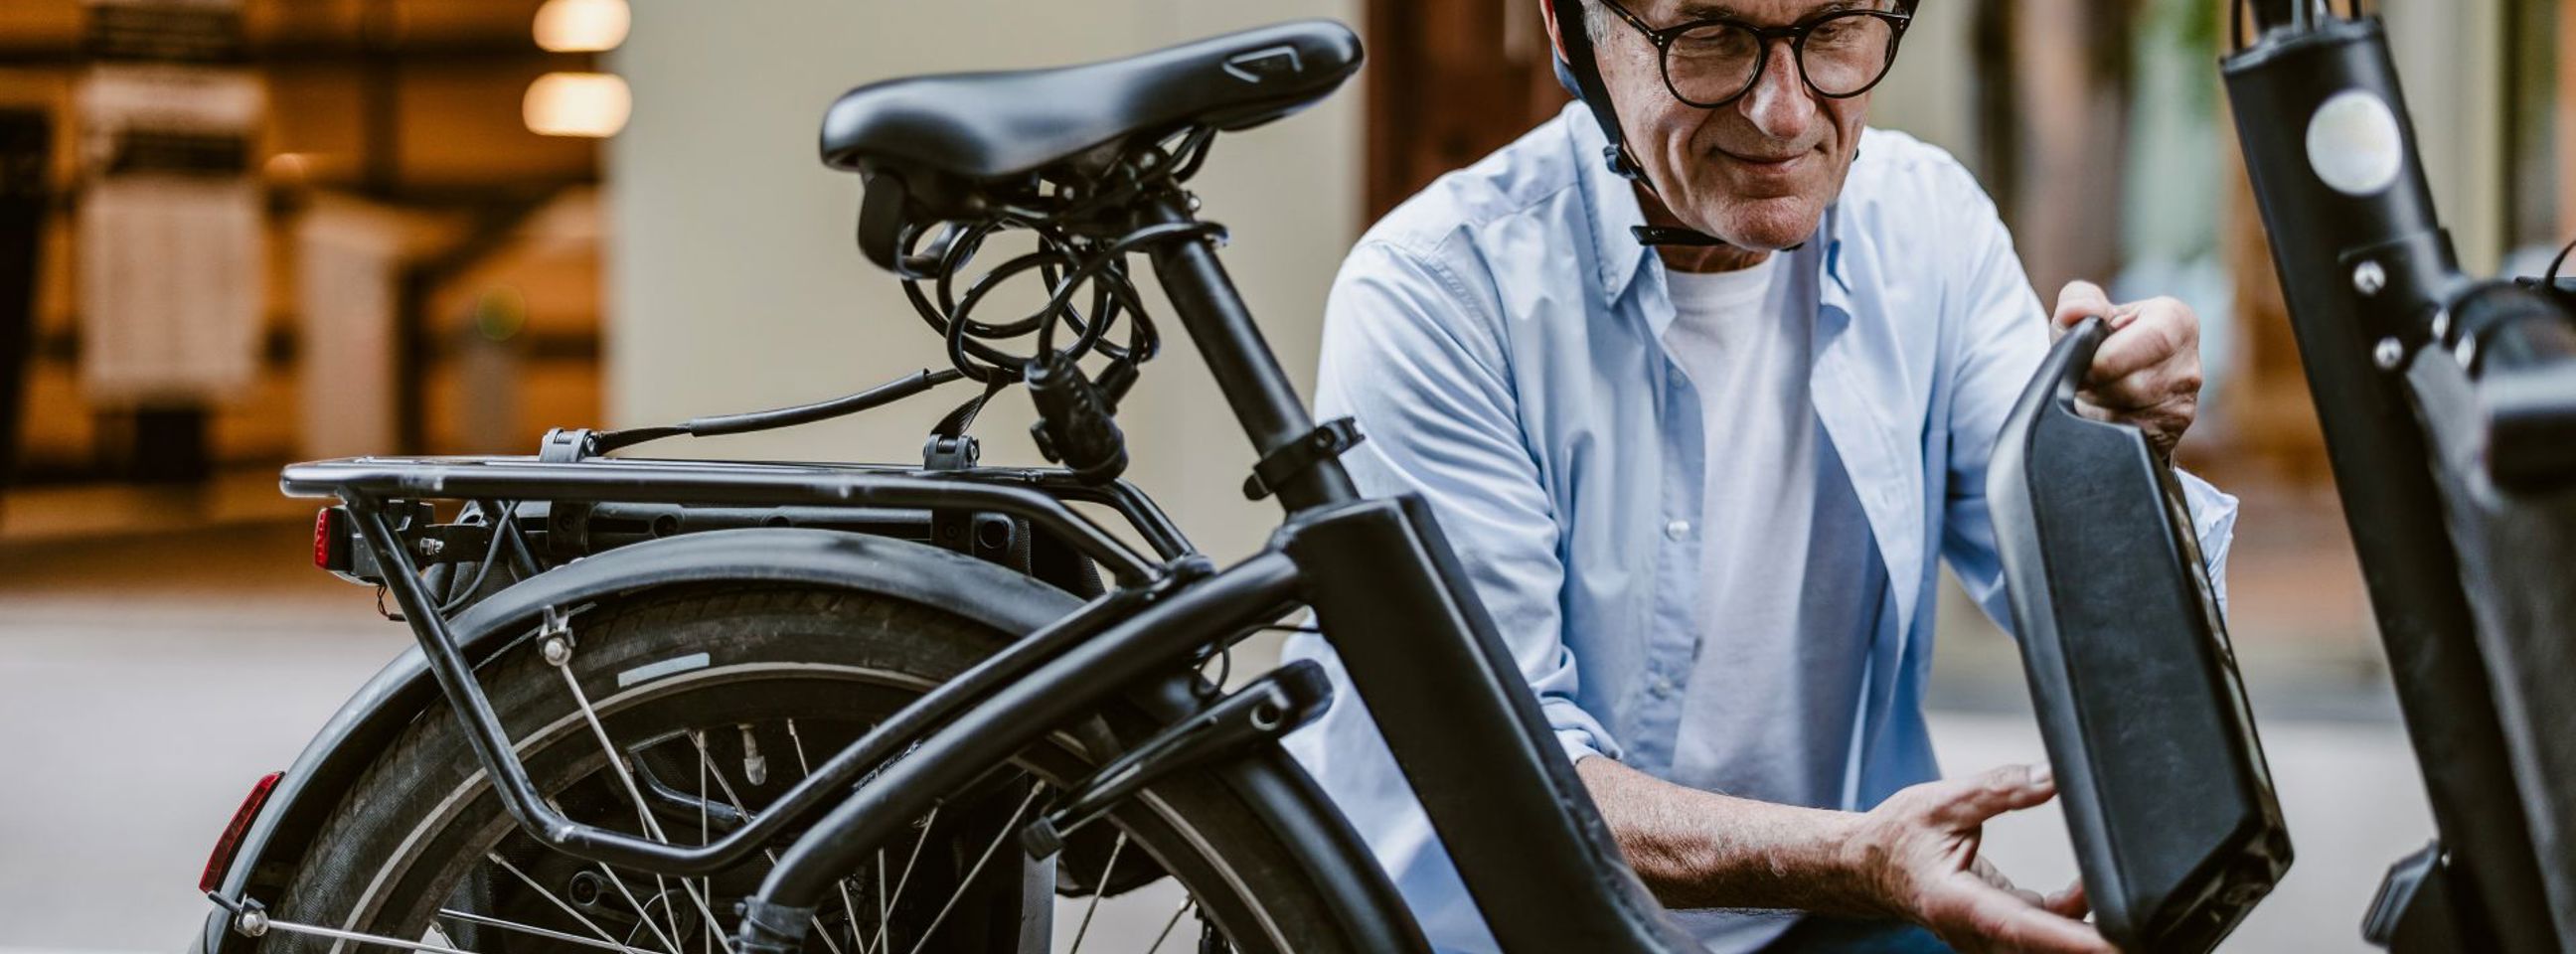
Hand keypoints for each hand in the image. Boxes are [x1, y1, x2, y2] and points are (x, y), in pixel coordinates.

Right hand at [1844, 764, 2110, 953]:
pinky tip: (2086, 885)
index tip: (2114, 943)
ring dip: (2086, 923)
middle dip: (2093, 937)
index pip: (2023, 928)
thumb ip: (2002, 789)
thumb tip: (2054, 775)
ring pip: (2049, 946)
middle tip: (2140, 919)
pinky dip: (2073, 915)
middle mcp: (1975, 934)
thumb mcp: (1944, 801)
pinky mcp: (2002, 934)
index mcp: (1956, 903)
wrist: (1866, 865)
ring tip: (2114, 890)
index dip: (2072, 939)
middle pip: (2044, 948)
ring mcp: (1989, 940)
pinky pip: (2047, 934)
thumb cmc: (1897, 837)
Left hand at [2050, 280, 2202, 459]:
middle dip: (2099, 385)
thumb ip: (2078, 300)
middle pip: (2137, 383)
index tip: (2083, 363)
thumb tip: (2080, 310)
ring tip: (2094, 393)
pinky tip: (2103, 413)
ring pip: (2131, 413)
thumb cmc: (2100, 342)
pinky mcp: (2171, 433)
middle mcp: (2189, 363)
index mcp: (2176, 321)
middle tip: (2083, 381)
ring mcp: (2184, 402)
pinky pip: (2131, 436)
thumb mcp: (2084, 313)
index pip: (2153, 339)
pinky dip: (2107, 426)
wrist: (2110, 383)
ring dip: (2100, 407)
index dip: (2110, 356)